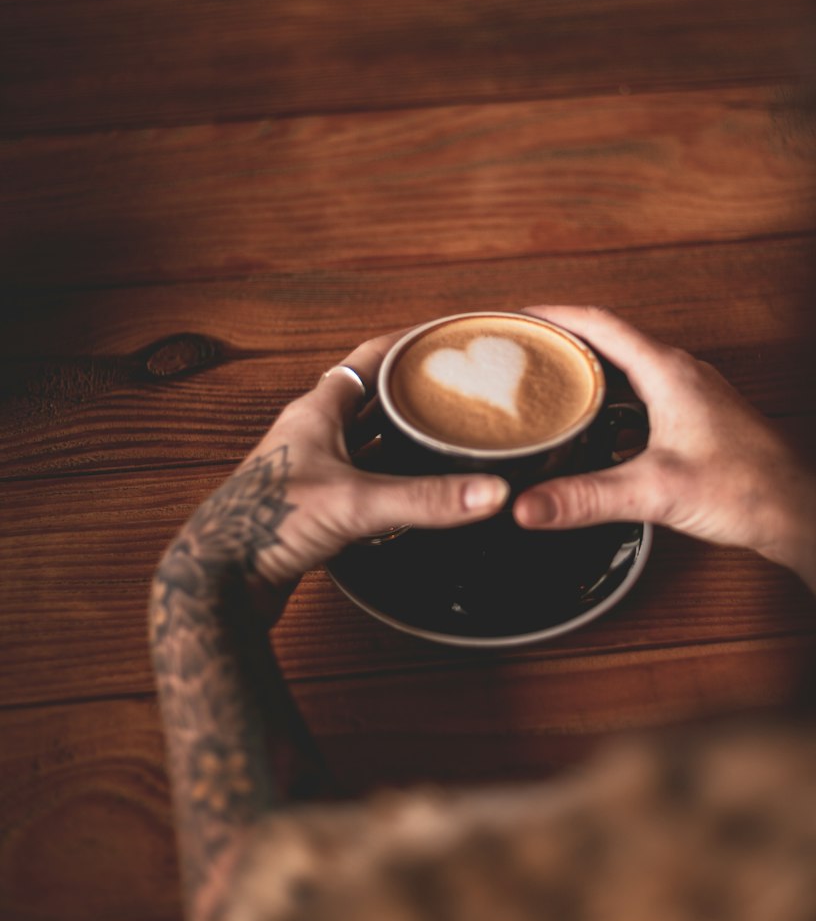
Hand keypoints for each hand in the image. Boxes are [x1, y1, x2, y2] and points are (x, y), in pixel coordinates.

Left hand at [223, 329, 508, 587]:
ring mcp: (311, 469)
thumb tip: (490, 492)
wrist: (221, 580)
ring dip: (402, 436)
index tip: (446, 339)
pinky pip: (363, 478)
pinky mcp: (314, 504)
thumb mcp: (356, 504)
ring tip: (447, 434)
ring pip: (367, 440)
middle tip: (460, 391)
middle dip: (415, 393)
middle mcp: (312, 433)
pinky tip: (417, 487)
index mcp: (316, 411)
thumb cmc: (264, 524)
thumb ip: (426, 498)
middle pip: (371, 398)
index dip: (409, 345)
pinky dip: (391, 477)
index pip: (370, 358)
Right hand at [513, 306, 815, 619]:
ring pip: (628, 372)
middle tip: (523, 353)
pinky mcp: (697, 421)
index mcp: (667, 371)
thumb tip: (527, 506)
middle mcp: (680, 374)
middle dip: (564, 344)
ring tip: (549, 387)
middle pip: (610, 342)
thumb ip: (586, 498)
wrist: (800, 511)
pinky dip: (611, 404)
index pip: (600, 323)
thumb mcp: (654, 491)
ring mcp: (691, 396)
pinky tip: (595, 432)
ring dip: (589, 375)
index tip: (518, 317)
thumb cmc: (747, 488)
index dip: (555, 315)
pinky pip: (643, 397)